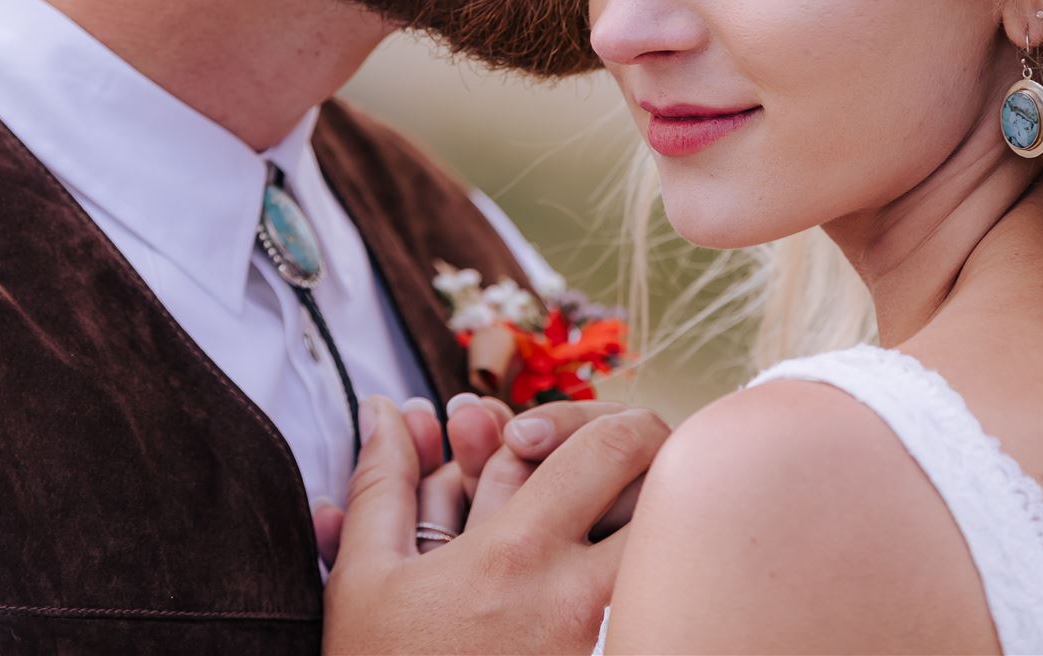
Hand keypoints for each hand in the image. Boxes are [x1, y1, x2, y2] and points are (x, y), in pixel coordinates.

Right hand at [323, 395, 665, 653]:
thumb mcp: (364, 581)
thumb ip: (382, 484)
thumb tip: (385, 411)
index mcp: (516, 554)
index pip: (607, 445)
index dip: (590, 423)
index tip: (551, 449)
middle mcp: (580, 598)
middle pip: (670, 494)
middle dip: (654, 467)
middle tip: (619, 474)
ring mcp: (609, 647)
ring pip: (678, 557)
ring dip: (659, 530)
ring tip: (622, 528)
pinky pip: (664, 618)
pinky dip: (659, 593)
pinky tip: (631, 590)